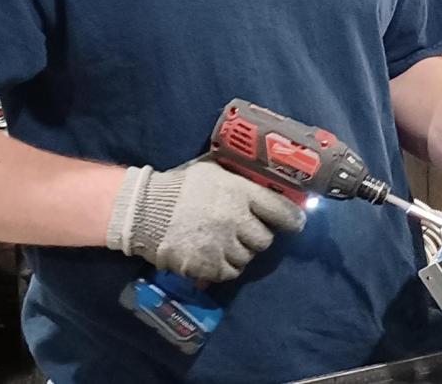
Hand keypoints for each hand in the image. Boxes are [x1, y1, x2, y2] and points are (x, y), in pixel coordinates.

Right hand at [106, 159, 304, 282]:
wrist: (145, 210)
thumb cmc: (181, 185)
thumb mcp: (214, 170)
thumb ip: (239, 178)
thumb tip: (262, 174)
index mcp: (241, 193)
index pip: (280, 210)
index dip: (292, 219)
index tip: (296, 224)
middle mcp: (236, 220)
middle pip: (264, 239)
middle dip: (259, 236)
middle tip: (249, 232)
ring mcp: (221, 244)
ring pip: (248, 257)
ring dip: (242, 252)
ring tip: (229, 244)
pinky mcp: (206, 265)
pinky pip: (230, 272)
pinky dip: (228, 267)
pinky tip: (219, 258)